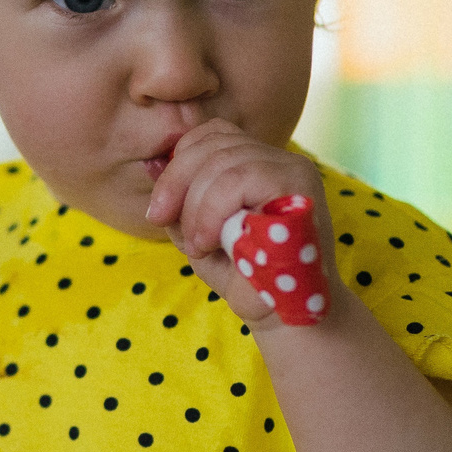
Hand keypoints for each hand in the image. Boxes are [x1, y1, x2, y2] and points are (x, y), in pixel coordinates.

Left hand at [141, 120, 335, 325]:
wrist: (285, 317)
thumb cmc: (244, 278)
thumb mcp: (198, 235)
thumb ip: (178, 205)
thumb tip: (151, 166)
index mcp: (259, 164)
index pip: (213, 134)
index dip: (180, 162)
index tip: (158, 209)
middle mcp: (281, 160)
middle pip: (214, 144)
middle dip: (176, 183)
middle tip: (161, 221)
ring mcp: (294, 170)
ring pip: (225, 161)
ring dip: (196, 206)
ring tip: (197, 244)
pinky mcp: (301, 189)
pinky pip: (242, 179)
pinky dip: (212, 210)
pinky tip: (208, 242)